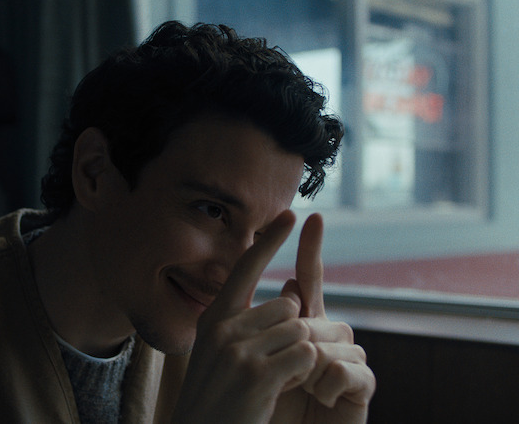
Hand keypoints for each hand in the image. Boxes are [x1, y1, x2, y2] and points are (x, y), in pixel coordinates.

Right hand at [172, 210, 317, 422]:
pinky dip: (305, 372)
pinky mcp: (257, 374)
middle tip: (275, 365)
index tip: (289, 213)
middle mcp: (222, 328)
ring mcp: (238, 350)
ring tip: (276, 380)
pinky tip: (283, 389)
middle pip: (287, 306)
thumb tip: (292, 291)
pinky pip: (305, 355)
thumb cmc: (216, 399)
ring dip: (300, 356)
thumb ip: (247, 322)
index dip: (268, 241)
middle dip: (293, 333)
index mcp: (213, 319)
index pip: (244, 269)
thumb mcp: (220, 354)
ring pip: (300, 330)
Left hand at [272, 213, 374, 422]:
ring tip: (299, 390)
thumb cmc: (263, 408)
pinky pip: (349, 369)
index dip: (309, 250)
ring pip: (333, 341)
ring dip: (309, 368)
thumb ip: (269, 328)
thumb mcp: (259, 363)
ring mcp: (346, 361)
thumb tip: (290, 288)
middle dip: (297, 341)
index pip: (308, 280)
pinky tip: (319, 400)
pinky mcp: (361, 387)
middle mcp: (326, 338)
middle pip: (316, 315)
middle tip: (284, 373)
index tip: (310, 216)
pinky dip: (328, 386)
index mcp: (299, 327)